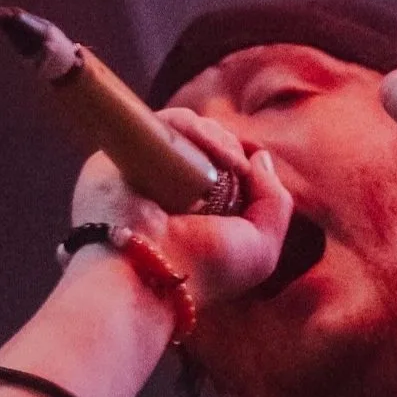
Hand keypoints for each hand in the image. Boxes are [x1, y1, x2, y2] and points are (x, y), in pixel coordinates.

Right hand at [69, 109, 293, 303]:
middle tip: (239, 168)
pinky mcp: (122, 152)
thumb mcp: (260, 249)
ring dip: (216, 138)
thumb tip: (260, 155)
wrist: (150, 273)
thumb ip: (274, 202)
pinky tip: (209, 152)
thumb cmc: (204, 270)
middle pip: (203, 141)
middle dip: (229, 147)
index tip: (250, 170)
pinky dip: (193, 129)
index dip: (238, 158)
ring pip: (186, 129)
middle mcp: (165, 188)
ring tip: (228, 162)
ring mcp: (142, 168)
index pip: (217, 164)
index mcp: (190, 210)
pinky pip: (163, 124)